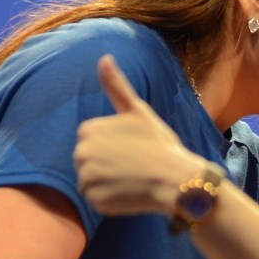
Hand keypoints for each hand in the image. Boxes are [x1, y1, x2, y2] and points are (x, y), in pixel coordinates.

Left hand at [76, 55, 207, 215]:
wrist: (177, 180)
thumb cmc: (160, 144)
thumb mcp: (138, 110)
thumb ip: (117, 86)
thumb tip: (104, 57)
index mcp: (88, 130)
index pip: (91, 138)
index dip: (113, 143)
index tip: (133, 146)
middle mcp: (81, 153)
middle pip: (88, 159)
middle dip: (107, 162)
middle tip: (134, 164)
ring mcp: (87, 178)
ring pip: (91, 179)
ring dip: (108, 181)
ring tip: (132, 178)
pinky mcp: (95, 200)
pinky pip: (97, 199)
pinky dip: (111, 198)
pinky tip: (130, 193)